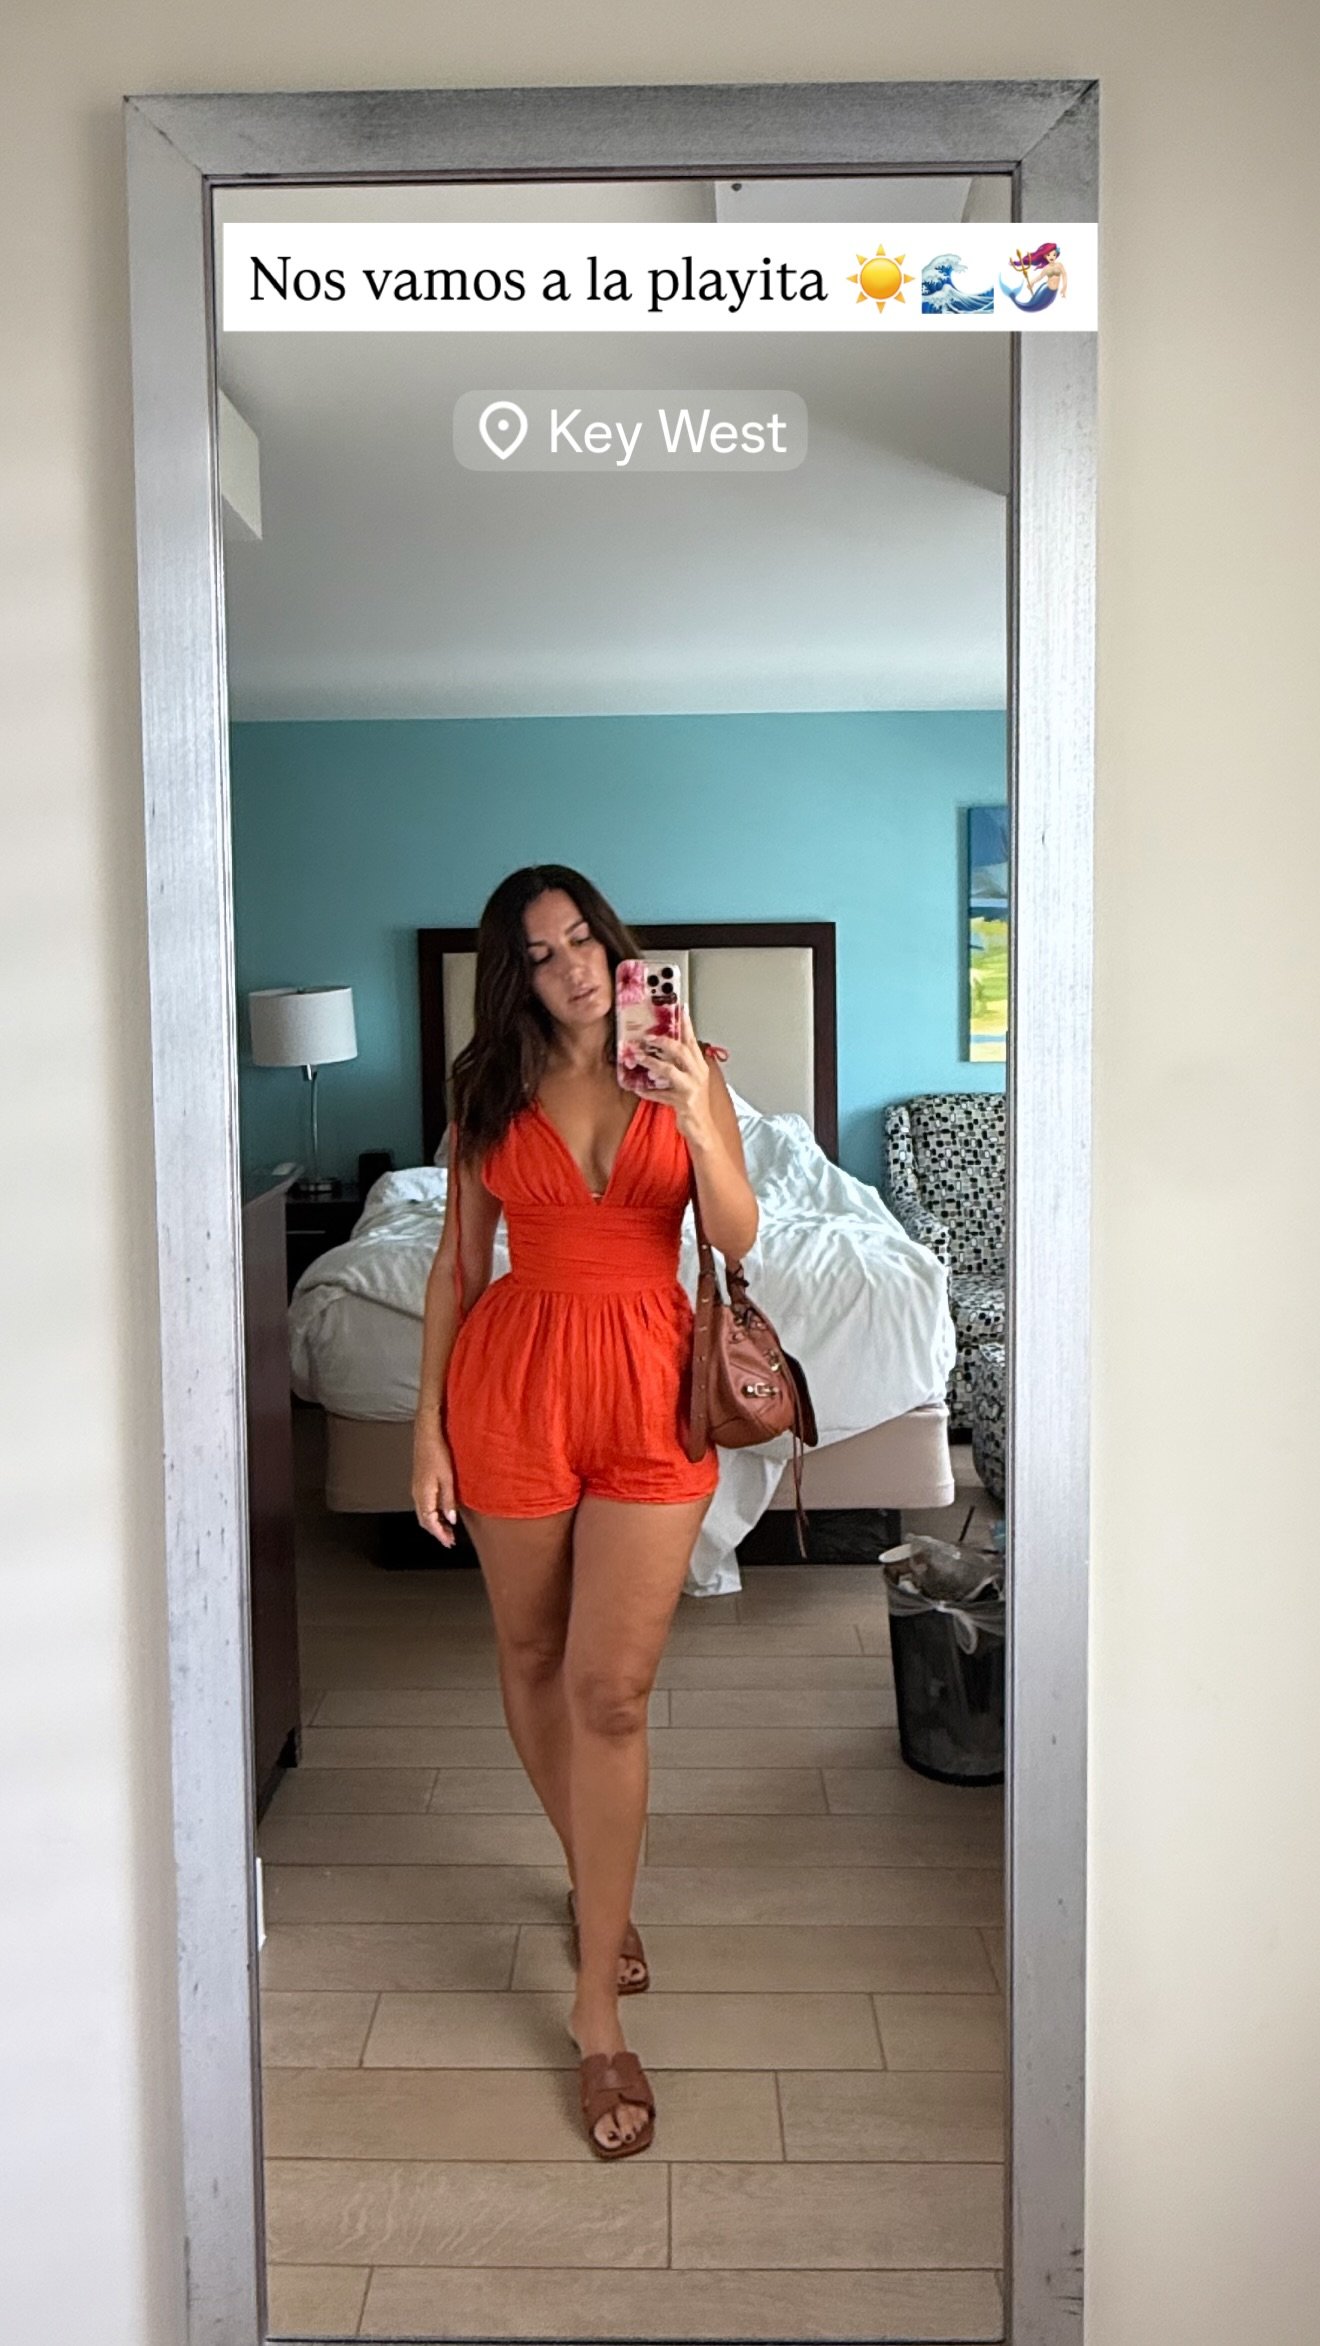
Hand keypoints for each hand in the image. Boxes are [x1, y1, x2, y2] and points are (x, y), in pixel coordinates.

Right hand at [412, 1417, 458, 1545]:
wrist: (427, 1433)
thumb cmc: (438, 1452)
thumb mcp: (448, 1478)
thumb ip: (449, 1500)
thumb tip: (451, 1519)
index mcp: (423, 1494)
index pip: (429, 1522)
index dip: (439, 1534)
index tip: (449, 1542)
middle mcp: (417, 1493)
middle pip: (424, 1520)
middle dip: (436, 1531)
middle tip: (450, 1539)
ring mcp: (416, 1487)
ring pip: (423, 1512)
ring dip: (434, 1523)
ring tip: (448, 1528)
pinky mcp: (419, 1482)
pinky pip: (423, 1504)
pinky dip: (432, 1513)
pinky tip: (441, 1511)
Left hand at [641, 1005, 715, 1145]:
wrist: (703, 1130)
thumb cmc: (695, 1104)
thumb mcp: (692, 1081)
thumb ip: (681, 1066)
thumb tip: (661, 1052)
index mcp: (700, 1066)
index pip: (692, 1041)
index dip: (686, 1024)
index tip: (679, 1007)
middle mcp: (698, 1074)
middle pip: (681, 1051)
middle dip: (663, 1041)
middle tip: (647, 1036)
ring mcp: (691, 1089)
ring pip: (669, 1070)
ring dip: (651, 1062)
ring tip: (638, 1057)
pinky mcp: (683, 1103)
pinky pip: (660, 1095)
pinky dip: (647, 1091)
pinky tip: (637, 1088)